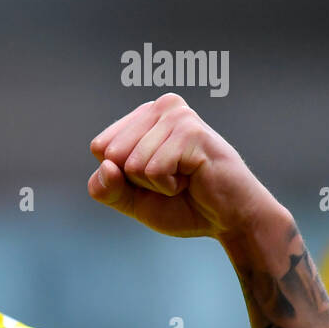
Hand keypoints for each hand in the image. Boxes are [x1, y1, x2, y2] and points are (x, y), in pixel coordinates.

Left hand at [88, 92, 280, 238]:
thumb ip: (105, 187)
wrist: (228, 220)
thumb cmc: (181, 205)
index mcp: (142, 116)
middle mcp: (160, 107)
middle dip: (137, 180)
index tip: (152, 177)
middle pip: (112, 154)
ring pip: (132, 163)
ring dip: (155, 184)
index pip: (100, 147)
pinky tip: (192, 179)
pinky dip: (169, 185)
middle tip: (171, 179)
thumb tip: (107, 166)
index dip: (120, 176)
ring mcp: (177, 116)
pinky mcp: (191, 132)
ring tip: (184, 178)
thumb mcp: (130, 200)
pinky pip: (153, 170)